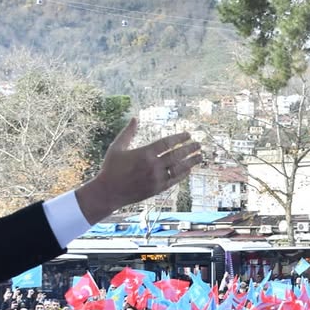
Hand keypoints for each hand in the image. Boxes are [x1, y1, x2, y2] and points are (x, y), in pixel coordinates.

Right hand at [74, 119, 202, 220]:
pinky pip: (174, 180)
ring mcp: (156, 178)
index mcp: (144, 153)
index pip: (167, 143)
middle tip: (199, 144)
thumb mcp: (117, 147)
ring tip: (200, 156)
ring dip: (191, 162)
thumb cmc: (111, 168)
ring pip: (178, 168)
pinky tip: (189, 170)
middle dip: (189, 148)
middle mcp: (152, 166)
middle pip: (176, 155)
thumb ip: (128, 132)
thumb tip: (134, 118)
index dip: (179, 138)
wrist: (109, 192)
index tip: (188, 135)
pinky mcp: (157, 189)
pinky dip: (183, 174)